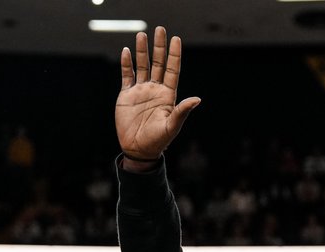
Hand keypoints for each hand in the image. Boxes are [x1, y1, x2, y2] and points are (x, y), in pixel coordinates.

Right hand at [115, 26, 200, 160]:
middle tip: (160, 29)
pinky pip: (127, 76)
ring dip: (142, 51)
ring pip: (142, 66)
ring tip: (141, 35)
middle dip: (159, 47)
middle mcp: (155, 89)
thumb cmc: (158, 141)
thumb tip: (197, 99)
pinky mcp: (127, 95)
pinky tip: (126, 51)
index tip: (176, 39)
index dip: (174, 55)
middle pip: (158, 63)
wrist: (138, 149)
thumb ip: (182, 112)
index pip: (172, 70)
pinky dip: (126, 64)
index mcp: (168, 95)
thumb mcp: (172, 126)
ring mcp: (141, 91)